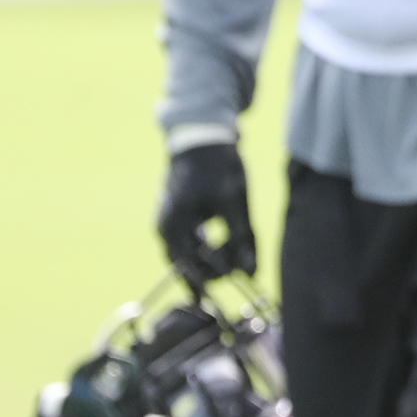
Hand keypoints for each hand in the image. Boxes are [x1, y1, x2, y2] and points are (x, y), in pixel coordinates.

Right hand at [157, 143, 255, 282]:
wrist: (203, 142)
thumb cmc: (220, 167)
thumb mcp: (235, 202)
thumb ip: (243, 239)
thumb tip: (252, 273)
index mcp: (176, 224)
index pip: (192, 266)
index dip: (216, 274)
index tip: (239, 274)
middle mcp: (165, 228)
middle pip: (186, 265)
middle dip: (213, 270)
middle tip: (240, 265)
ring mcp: (166, 225)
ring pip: (186, 258)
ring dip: (208, 262)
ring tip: (233, 252)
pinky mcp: (172, 222)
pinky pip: (185, 247)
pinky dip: (203, 252)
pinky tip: (223, 248)